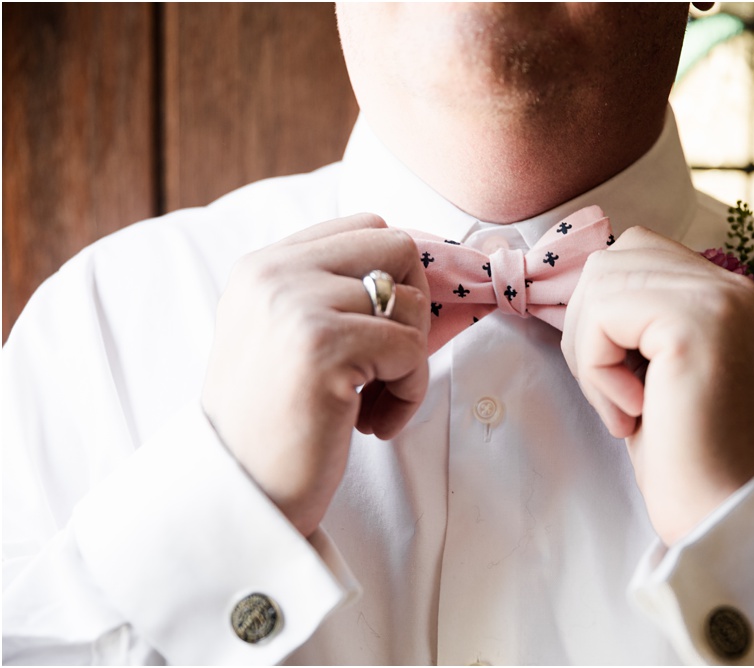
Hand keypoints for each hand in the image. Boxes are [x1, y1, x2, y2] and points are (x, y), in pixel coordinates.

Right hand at [201, 214, 429, 535]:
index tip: (383, 334)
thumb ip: (339, 295)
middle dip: (411, 308)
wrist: (240, 494)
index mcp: (265, 265)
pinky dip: (408, 394)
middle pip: (398, 246)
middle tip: (386, 364)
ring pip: (411, 302)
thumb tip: (427, 276)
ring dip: (409, 362)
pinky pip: (412, 350)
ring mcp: (295, 303)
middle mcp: (274, 272)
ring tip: (372, 403)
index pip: (366, 227)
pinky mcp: (322, 345)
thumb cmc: (277, 424)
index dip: (394, 280)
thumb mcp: (294, 338)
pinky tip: (371, 425)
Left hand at [562, 226, 753, 544]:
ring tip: (626, 407)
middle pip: (610, 260)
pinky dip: (598, 369)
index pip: (634, 251)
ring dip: (590, 353)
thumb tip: (578, 288)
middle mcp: (730, 285)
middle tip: (614, 394)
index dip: (602, 310)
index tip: (619, 376)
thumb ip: (634, 317)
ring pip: (599, 284)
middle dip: (588, 329)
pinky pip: (602, 315)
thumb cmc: (684, 453)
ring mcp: (718, 299)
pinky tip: (634, 412)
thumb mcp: (653, 368)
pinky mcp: (696, 323)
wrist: (723, 512)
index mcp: (725, 293)